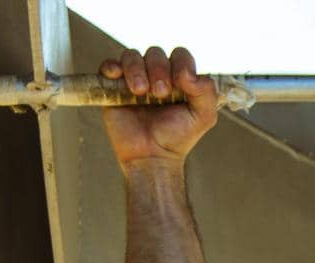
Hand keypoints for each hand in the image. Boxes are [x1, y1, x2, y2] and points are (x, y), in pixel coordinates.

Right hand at [98, 46, 216, 168]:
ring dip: (136, 69)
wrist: (152, 158)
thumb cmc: (178, 138)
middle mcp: (156, 75)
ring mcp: (134, 80)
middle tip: (160, 94)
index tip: (180, 84)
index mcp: (179, 78)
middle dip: (159, 69)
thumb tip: (187, 72)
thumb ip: (206, 91)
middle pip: (155, 53)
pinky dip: (111, 66)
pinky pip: (108, 65)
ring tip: (140, 92)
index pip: (180, 55)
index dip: (180, 64)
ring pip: (131, 55)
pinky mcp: (113, 88)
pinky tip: (117, 76)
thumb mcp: (204, 116)